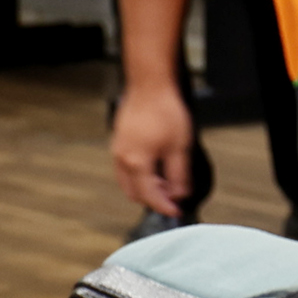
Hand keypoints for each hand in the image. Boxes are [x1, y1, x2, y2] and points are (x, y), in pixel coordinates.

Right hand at [111, 79, 197, 217]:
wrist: (150, 86)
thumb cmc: (165, 112)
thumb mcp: (180, 147)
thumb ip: (179, 175)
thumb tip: (180, 194)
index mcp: (136, 164)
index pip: (150, 196)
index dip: (165, 206)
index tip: (177, 211)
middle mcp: (122, 160)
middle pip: (134, 193)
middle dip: (153, 199)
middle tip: (173, 197)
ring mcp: (117, 151)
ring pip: (127, 182)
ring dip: (145, 188)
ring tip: (166, 183)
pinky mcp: (118, 142)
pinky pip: (125, 169)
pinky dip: (138, 176)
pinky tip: (155, 168)